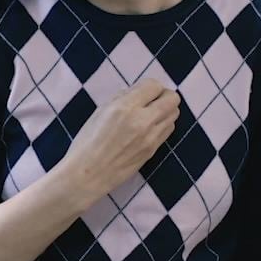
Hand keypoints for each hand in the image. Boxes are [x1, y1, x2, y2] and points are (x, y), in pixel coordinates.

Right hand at [57, 80, 178, 203]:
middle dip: (164, 96)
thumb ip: (121, 99)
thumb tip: (137, 92)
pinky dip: (162, 125)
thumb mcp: (99, 112)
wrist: (88, 174)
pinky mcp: (153, 150)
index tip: (142, 92)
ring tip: (150, 115)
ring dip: (165, 111)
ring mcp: (151, 138)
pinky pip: (168, 130)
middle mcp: (142, 121)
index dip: (150, 87)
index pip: (154, 86)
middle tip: (152, 100)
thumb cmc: (87, 142)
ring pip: (174, 115)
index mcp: (125, 108)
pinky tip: (148, 129)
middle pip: (172, 99)